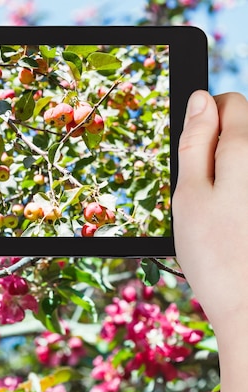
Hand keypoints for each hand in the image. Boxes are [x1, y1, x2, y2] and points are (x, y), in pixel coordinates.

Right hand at [173, 91, 247, 330]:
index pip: (230, 102)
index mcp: (245, 150)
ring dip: (236, 176)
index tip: (194, 152)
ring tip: (226, 216)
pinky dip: (245, 198)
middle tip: (206, 193)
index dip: (206, 119)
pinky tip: (241, 227)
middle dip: (223, 149)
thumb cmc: (215, 253)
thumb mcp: (189, 194)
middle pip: (246, 130)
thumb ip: (194, 142)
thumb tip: (200, 99)